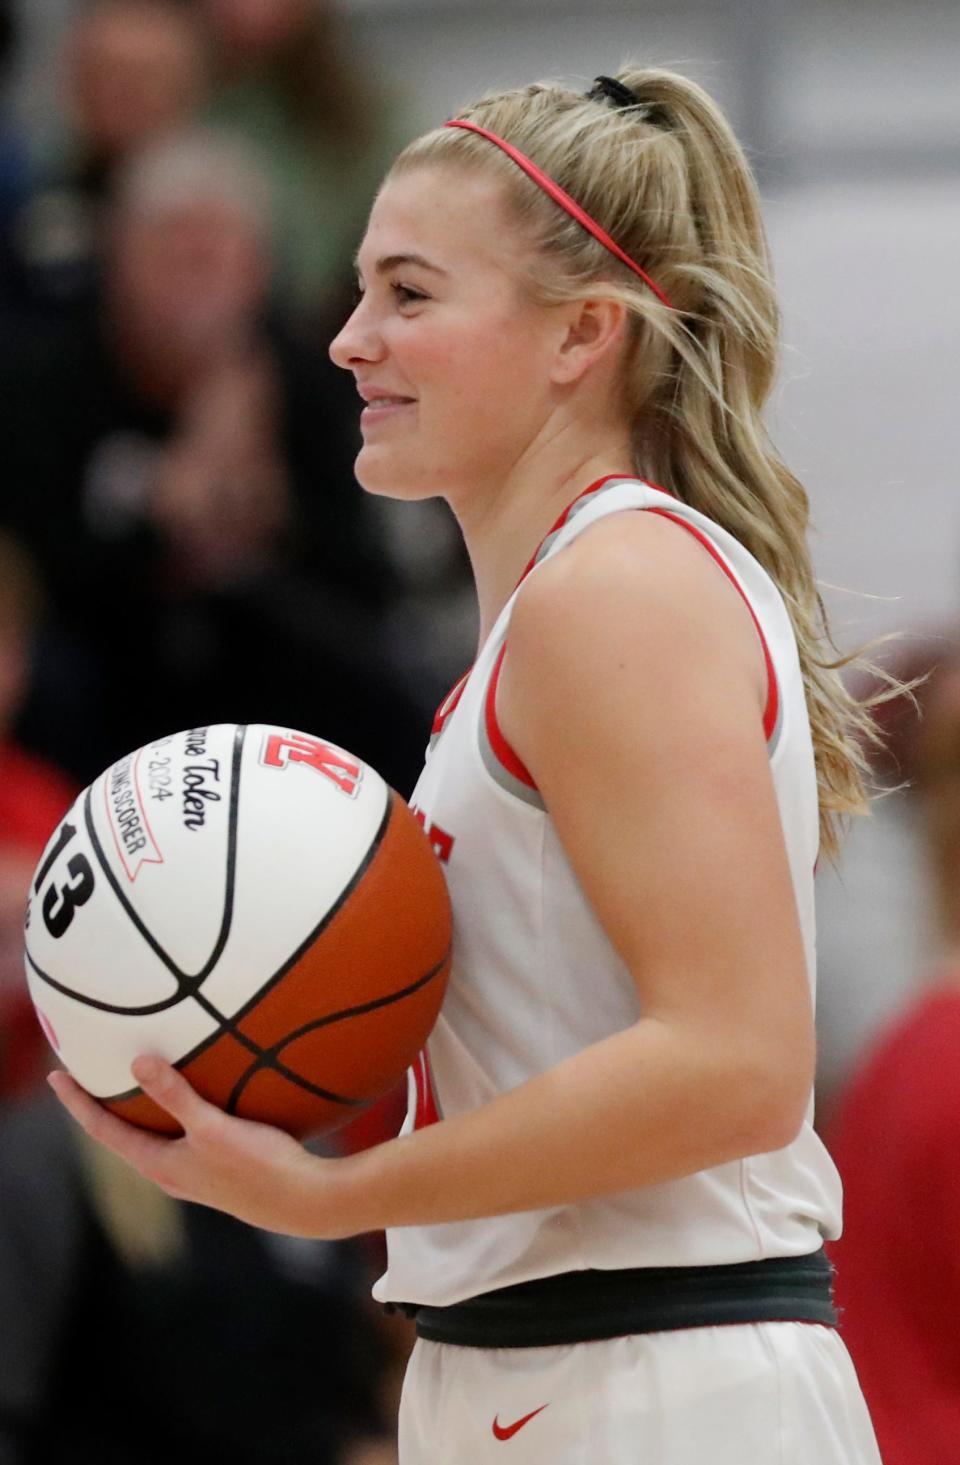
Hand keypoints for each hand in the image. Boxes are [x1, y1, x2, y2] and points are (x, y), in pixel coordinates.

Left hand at [48, 1057, 351, 1237]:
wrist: (306, 1202)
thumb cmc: (258, 1168)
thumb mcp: (213, 1128)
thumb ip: (176, 1096)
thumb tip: (138, 1062)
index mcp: (160, 1166)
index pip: (105, 1131)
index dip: (78, 1103)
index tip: (55, 1076)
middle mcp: (172, 1172)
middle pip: (124, 1135)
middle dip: (103, 1105)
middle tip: (85, 1072)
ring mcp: (196, 1173)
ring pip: (155, 1136)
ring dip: (140, 1109)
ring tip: (131, 1080)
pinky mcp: (221, 1167)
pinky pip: (183, 1134)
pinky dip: (173, 1111)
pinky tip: (194, 1095)